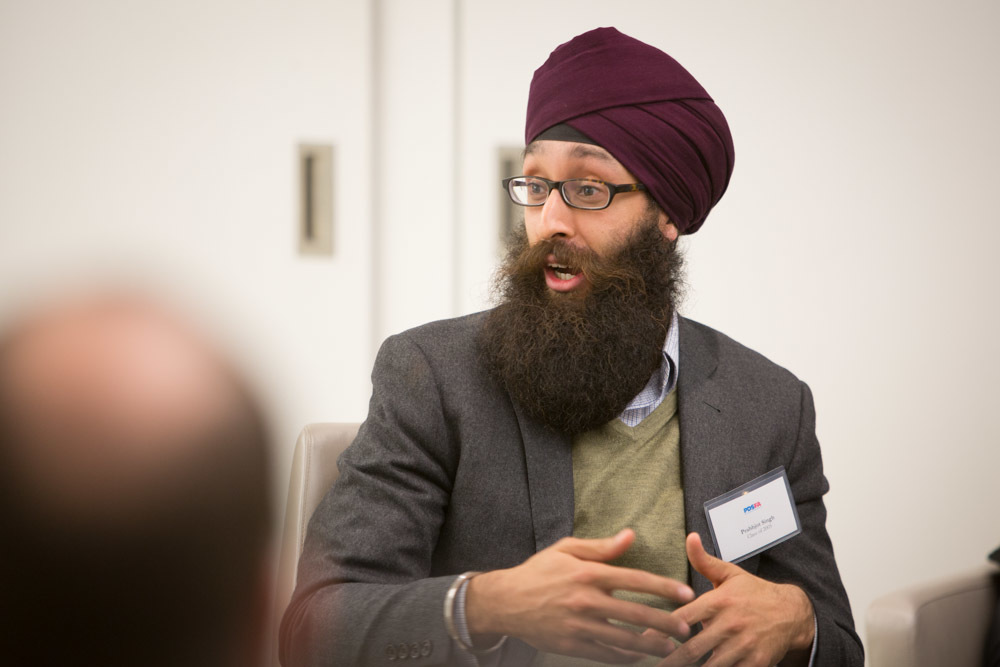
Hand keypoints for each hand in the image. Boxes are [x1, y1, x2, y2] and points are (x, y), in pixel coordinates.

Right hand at [466, 529, 694, 662]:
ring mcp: (579, 625)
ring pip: (625, 639)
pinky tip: (639, 656)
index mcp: (588, 573)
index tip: (684, 593)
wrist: (506, 601)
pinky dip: (626, 657)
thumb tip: (630, 536)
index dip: (663, 587)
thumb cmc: (538, 572)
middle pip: (636, 613)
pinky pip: (606, 654)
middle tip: (686, 627)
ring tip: (670, 647)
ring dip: (651, 645)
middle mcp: (586, 600)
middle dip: (665, 622)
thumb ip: (601, 546)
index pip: (635, 580)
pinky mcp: (572, 645)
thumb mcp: (566, 549)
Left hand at [650, 533, 814, 666]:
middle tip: (651, 664)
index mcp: (719, 601)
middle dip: (670, 660)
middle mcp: (730, 624)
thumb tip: (690, 538)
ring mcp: (743, 645)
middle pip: (693, 648)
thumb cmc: (754, 593)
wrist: (792, 612)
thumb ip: (704, 560)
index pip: (683, 617)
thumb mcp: (729, 573)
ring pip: (710, 665)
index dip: (662, 630)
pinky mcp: (756, 662)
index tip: (644, 640)